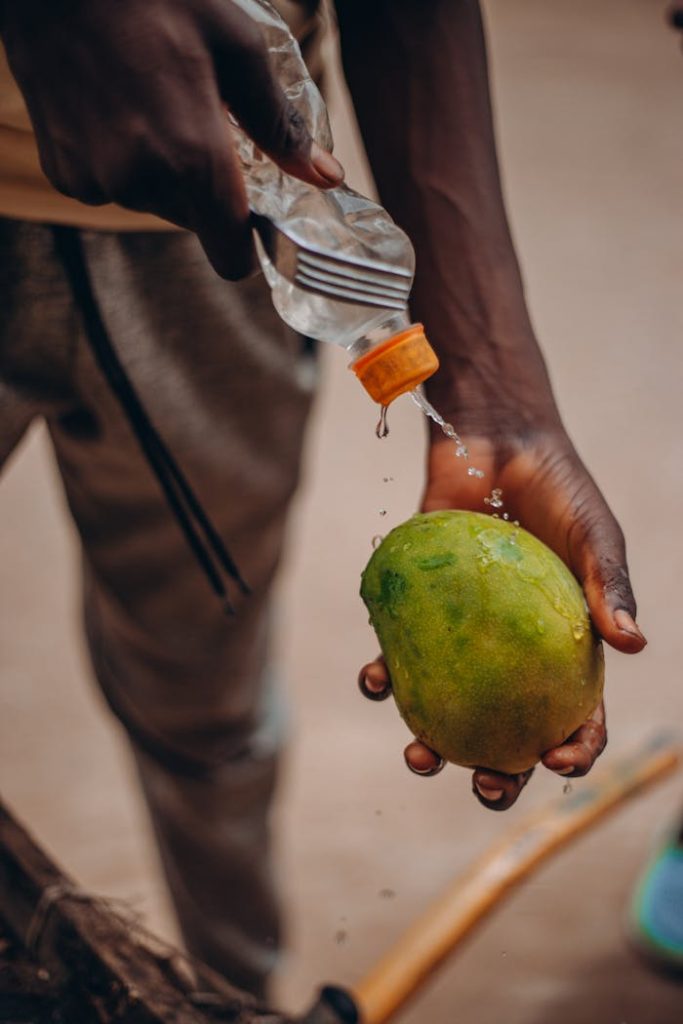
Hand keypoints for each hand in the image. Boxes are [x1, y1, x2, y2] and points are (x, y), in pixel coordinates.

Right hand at [1, 0, 343, 277]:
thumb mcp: (237, 48)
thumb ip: (280, 124)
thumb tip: (324, 177)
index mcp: (193, 159)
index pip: (230, 256)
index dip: (246, 239)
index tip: (251, 208)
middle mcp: (142, 182)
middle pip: (196, 222)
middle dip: (205, 186)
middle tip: (199, 122)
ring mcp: (97, 181)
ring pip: (154, 202)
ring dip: (162, 171)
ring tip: (153, 105)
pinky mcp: (65, 173)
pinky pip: (111, 187)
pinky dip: (121, 162)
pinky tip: (116, 109)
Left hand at [358, 409, 645, 810]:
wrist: (495, 441)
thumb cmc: (556, 490)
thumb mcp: (595, 535)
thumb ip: (609, 586)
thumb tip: (634, 645)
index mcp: (564, 651)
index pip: (577, 716)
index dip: (572, 750)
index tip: (554, 761)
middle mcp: (511, 655)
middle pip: (506, 732)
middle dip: (496, 774)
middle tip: (483, 785)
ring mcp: (462, 639)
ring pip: (447, 709)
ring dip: (431, 742)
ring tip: (419, 755)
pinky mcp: (418, 614)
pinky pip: (399, 656)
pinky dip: (384, 674)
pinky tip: (376, 677)